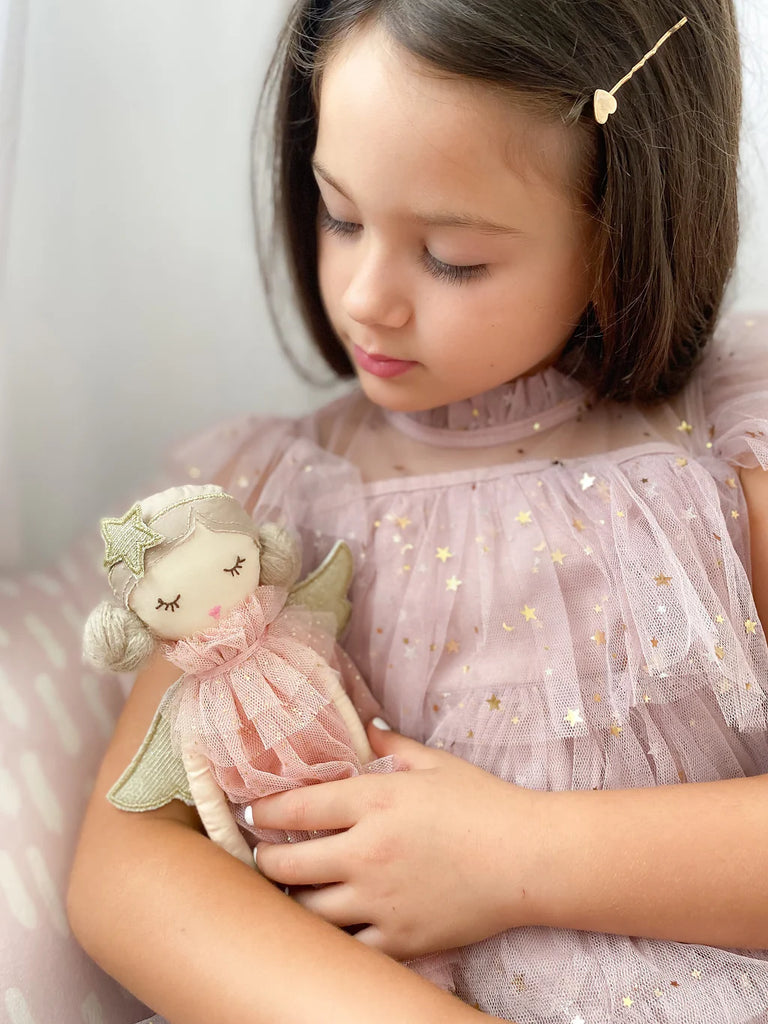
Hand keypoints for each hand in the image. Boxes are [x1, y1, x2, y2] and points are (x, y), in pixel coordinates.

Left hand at [249, 721, 541, 960]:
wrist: (530, 859)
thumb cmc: (485, 803)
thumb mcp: (435, 764)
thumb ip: (391, 745)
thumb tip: (365, 726)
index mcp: (374, 802)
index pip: (296, 809)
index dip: (264, 813)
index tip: (253, 815)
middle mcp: (367, 852)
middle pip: (287, 866)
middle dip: (266, 861)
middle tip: (264, 856)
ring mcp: (381, 901)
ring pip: (307, 912)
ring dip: (293, 901)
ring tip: (293, 892)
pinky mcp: (400, 939)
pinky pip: (347, 945)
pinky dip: (334, 936)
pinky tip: (333, 923)